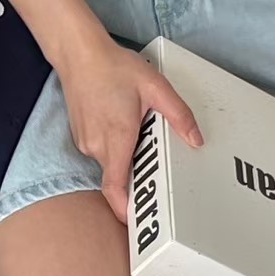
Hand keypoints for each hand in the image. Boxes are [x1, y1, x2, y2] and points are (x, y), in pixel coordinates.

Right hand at [57, 36, 202, 223]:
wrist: (79, 53)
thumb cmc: (114, 67)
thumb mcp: (155, 87)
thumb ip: (179, 115)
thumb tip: (196, 139)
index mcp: (116, 138)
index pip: (115, 187)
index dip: (124, 209)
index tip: (136, 222)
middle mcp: (97, 145)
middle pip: (118, 174)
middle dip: (137, 173)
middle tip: (156, 158)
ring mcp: (85, 141)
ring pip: (110, 161)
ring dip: (126, 155)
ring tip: (138, 129)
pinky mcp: (81, 134)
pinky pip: (101, 150)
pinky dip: (115, 145)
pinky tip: (123, 121)